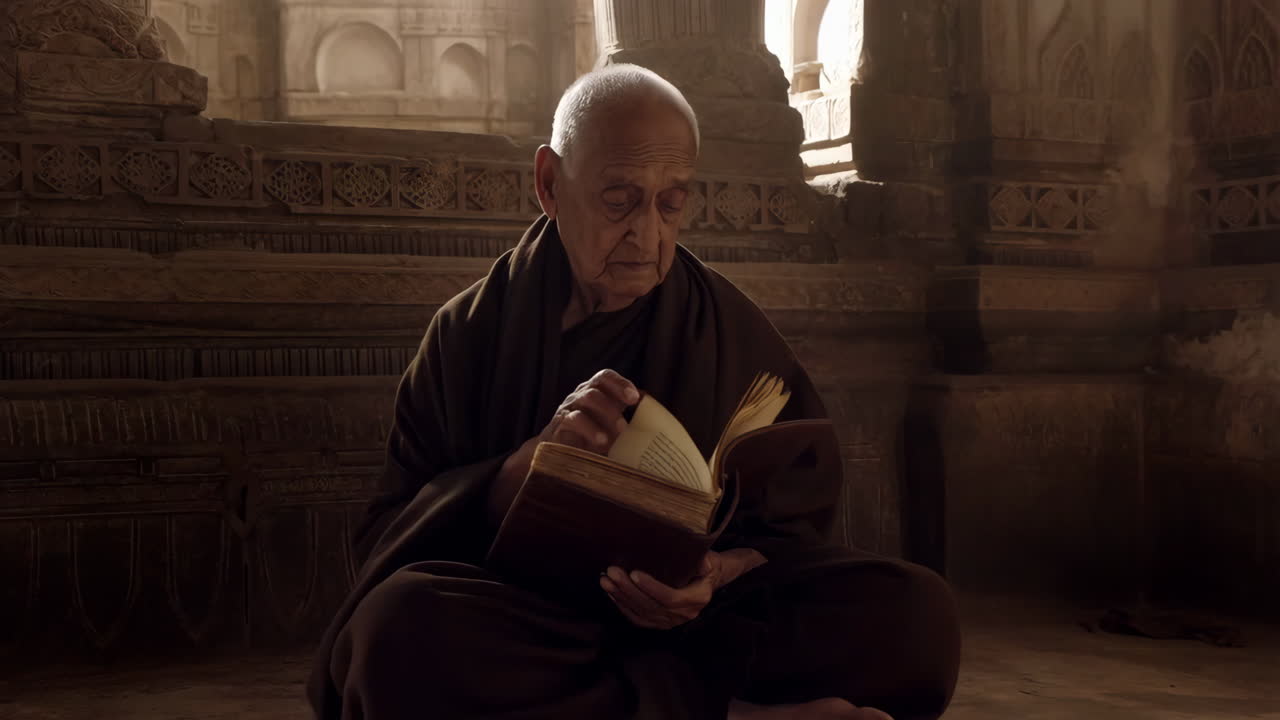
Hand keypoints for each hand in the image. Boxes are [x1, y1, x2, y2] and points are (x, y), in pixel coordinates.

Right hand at [489, 369, 638, 526]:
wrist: (558, 454)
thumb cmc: (591, 440)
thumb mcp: (611, 429)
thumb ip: (627, 423)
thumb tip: (659, 433)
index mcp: (594, 392)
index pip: (604, 377)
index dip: (620, 383)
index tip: (635, 398)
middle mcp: (580, 395)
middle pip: (596, 386)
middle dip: (615, 401)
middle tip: (627, 423)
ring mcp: (568, 408)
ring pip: (586, 399)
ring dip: (605, 413)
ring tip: (618, 433)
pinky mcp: (558, 424)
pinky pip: (572, 419)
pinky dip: (589, 429)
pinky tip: (601, 442)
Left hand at [600, 548, 766, 628]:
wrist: (706, 582)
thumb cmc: (706, 567)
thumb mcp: (711, 560)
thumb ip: (706, 561)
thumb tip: (701, 560)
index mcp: (696, 599)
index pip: (670, 597)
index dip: (651, 587)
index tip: (634, 573)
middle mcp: (683, 614)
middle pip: (650, 605)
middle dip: (628, 589)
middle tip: (612, 572)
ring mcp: (669, 621)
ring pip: (641, 612)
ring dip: (620, 597)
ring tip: (605, 580)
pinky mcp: (658, 623)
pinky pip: (638, 618)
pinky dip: (622, 606)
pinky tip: (611, 593)